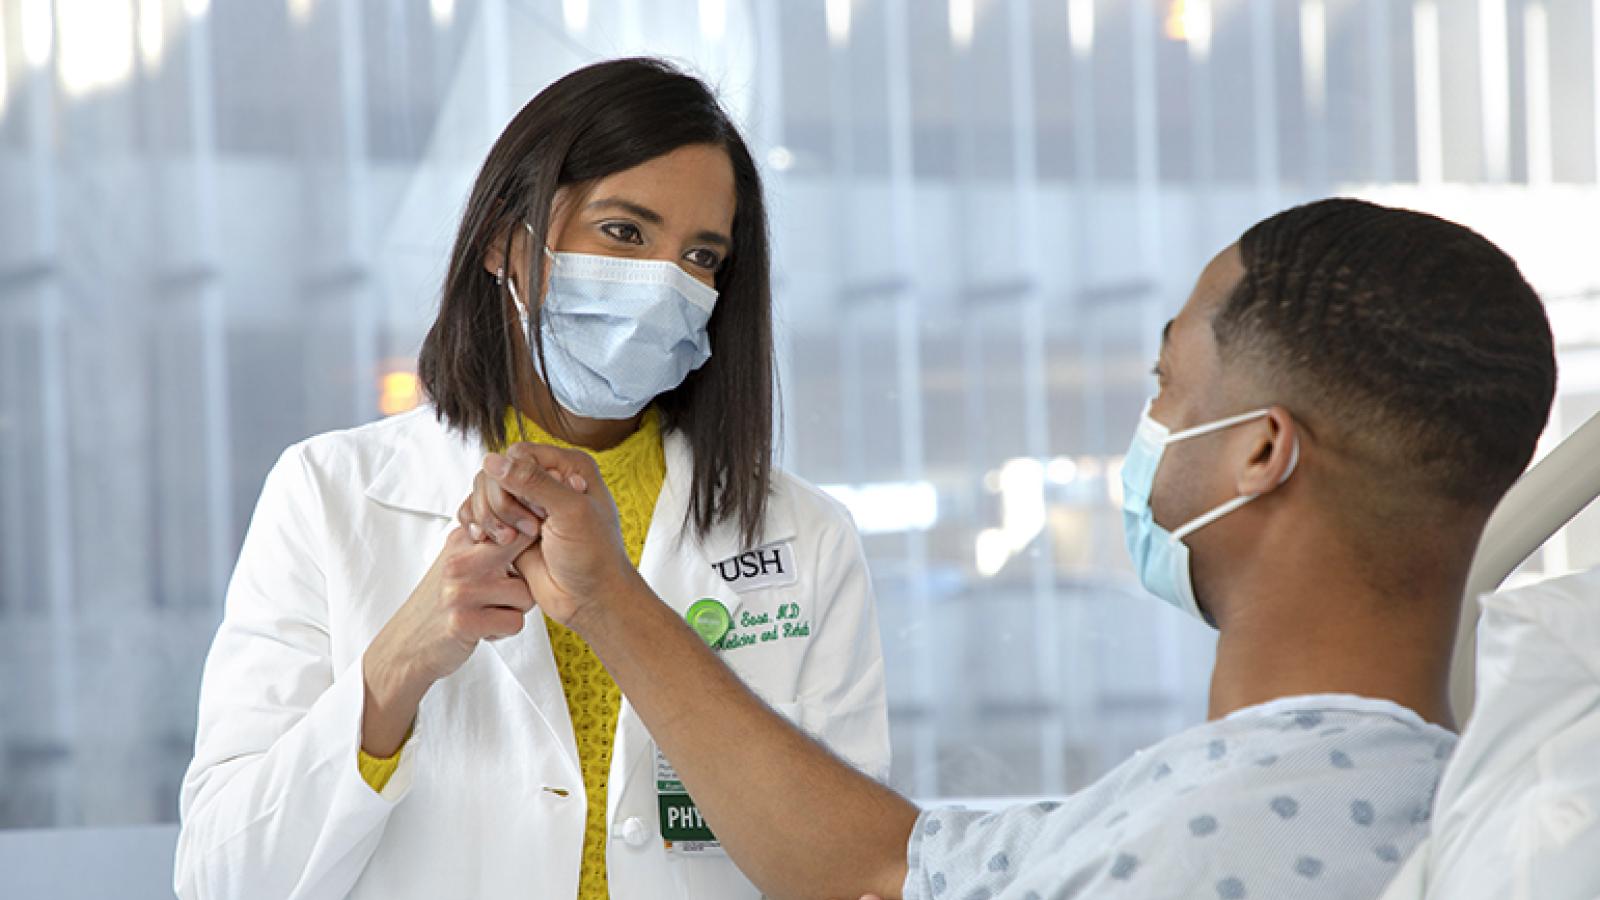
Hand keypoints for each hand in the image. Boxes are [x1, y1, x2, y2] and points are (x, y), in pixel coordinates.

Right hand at [361, 526, 537, 754]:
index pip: (513, 522)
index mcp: (461, 539)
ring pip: (527, 595)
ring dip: (515, 610)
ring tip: (488, 612)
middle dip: (527, 574)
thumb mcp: (460, 561)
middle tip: (508, 587)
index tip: (525, 554)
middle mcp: (460, 561)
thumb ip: (489, 542)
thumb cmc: (442, 603)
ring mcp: (460, 590)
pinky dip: (504, 631)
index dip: (530, 537)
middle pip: (526, 553)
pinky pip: (515, 623)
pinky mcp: (464, 621)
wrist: (406, 644)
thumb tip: (535, 522)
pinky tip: (482, 628)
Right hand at [483, 444, 641, 630]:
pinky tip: (489, 541)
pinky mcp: (511, 526)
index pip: (518, 454)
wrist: (589, 598)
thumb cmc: (594, 556)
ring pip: (483, 493)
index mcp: (569, 467)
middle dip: (502, 504)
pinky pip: (478, 514)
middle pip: (496, 473)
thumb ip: (534, 482)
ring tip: (512, 541)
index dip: (516, 481)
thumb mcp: (571, 512)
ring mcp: (527, 504)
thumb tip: (493, 461)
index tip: (538, 511)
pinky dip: (478, 526)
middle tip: (530, 530)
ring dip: (490, 518)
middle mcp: (547, 481)